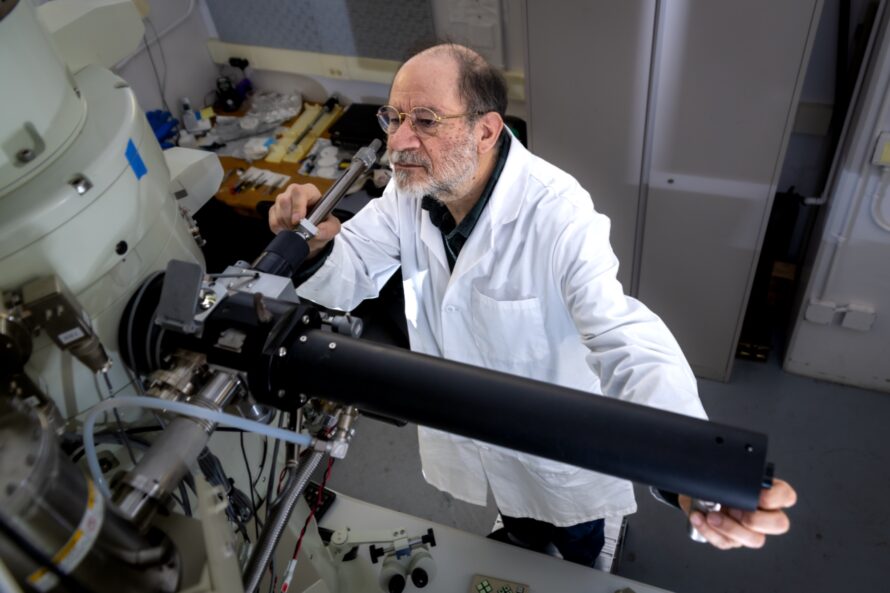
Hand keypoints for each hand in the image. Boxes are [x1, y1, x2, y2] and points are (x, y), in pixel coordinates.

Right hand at [268, 183, 341, 256]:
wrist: (312, 235)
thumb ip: (328, 229)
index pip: (299, 192)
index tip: (298, 221)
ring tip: (296, 230)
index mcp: (310, 192)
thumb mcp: (332, 227)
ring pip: (277, 211)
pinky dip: (280, 228)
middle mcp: (294, 193)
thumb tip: (316, 232)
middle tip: (297, 229)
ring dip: (286, 224)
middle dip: (290, 218)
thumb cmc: (322, 225)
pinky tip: (289, 229)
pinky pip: (273, 220)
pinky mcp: (274, 210)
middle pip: (284, 200)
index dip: (297, 206)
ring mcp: (282, 200)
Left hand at [679, 478, 796, 549]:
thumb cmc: (713, 481)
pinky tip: (698, 518)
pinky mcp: (733, 540)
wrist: (694, 492)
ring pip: (755, 540)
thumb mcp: (723, 473)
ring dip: (730, 528)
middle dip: (756, 519)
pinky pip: (727, 543)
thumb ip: (730, 474)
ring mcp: (751, 530)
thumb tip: (725, 475)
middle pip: (779, 524)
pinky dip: (710, 532)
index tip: (758, 495)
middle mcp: (764, 514)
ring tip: (710, 515)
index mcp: (768, 492)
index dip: (775, 498)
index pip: (786, 496)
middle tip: (734, 509)